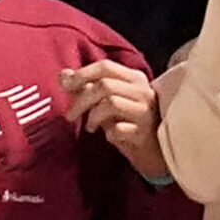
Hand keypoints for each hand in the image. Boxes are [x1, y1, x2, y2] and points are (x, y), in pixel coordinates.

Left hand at [63, 58, 166, 180]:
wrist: (156, 153)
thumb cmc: (129, 124)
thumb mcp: (107, 103)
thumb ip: (87, 87)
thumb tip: (63, 75)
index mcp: (135, 78)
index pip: (105, 66)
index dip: (81, 74)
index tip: (66, 87)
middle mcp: (144, 92)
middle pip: (105, 85)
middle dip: (81, 100)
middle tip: (70, 115)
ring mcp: (147, 112)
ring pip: (111, 103)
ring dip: (93, 116)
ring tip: (90, 126)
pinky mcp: (146, 133)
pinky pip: (118, 129)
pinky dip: (108, 133)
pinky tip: (110, 136)